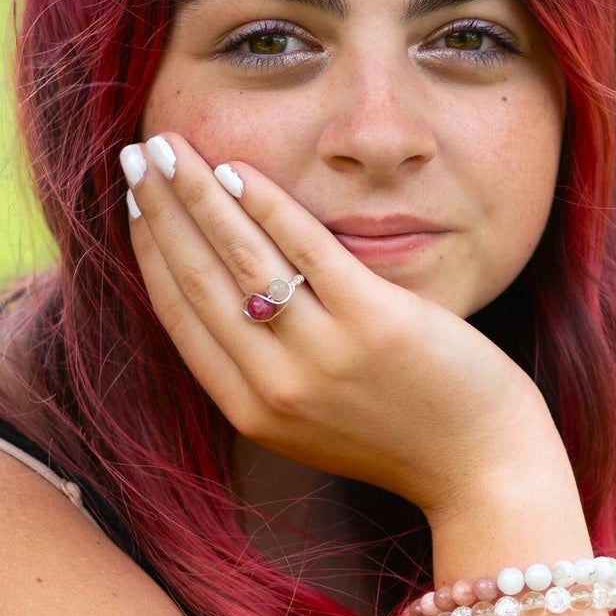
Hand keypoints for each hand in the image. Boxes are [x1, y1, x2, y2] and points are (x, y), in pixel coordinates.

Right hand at [121, 132, 555, 520]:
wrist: (481, 469)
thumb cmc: (400, 436)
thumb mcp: (309, 421)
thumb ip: (262, 371)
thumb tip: (220, 300)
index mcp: (250, 411)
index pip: (179, 316)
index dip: (150, 251)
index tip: (135, 203)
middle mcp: (274, 387)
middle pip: (196, 279)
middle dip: (159, 210)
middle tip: (133, 157)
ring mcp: (324, 355)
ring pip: (239, 257)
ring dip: (195, 192)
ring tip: (168, 146)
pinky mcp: (375, 323)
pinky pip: (306, 249)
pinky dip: (264, 203)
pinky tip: (236, 169)